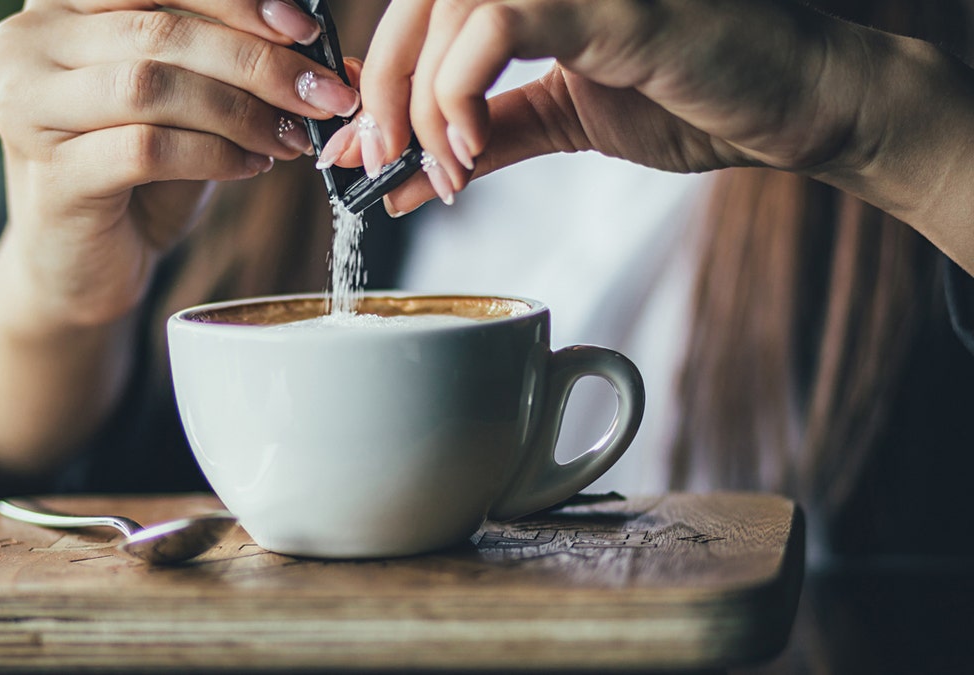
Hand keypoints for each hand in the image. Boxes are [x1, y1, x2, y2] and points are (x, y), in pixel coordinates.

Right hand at [0, 0, 364, 473]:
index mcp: (60, 6)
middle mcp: (30, 44)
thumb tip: (331, 57)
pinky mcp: (50, 174)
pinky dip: (214, 155)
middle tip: (321, 94)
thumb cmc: (135, 174)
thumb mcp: (190, 104)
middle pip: (160, 31)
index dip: (234, 1)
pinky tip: (252, 166)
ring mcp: (29, 108)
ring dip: (240, 111)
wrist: (80, 264)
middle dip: (256, 62)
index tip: (304, 30)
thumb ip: (236, 67)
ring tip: (291, 137)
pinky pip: (147, 149)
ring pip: (152, 85)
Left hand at [326, 0, 877, 214]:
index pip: (420, 10)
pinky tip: (470, 151)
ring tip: (444, 172)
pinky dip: (461, 94)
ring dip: (422, 103)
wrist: (794, 106)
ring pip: (445, 10)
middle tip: (378, 163)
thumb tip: (401, 181)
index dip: (374, 76)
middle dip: (379, 91)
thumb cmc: (693, 100)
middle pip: (414, 1)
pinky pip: (495, 22)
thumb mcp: (560, 122)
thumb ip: (482, 140)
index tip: (360, 148)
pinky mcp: (606, 1)